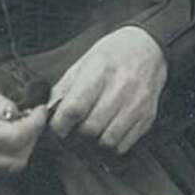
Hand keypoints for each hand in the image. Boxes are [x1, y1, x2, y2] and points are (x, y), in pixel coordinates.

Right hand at [0, 64, 47, 174]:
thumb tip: (21, 116)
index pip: (16, 140)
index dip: (35, 125)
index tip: (42, 109)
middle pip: (16, 162)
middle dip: (32, 140)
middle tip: (34, 116)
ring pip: (6, 170)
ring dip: (22, 149)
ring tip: (22, 123)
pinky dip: (7, 155)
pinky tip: (5, 133)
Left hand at [48, 26, 166, 153]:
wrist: (148, 48)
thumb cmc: (112, 54)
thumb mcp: (84, 62)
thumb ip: (64, 88)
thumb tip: (47, 113)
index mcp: (100, 71)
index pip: (75, 108)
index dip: (60, 123)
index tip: (56, 126)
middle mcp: (121, 88)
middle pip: (90, 128)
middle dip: (77, 132)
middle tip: (74, 126)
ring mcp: (137, 105)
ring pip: (107, 141)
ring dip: (94, 140)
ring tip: (92, 127)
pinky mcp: (147, 118)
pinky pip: (123, 145)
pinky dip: (111, 143)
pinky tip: (108, 129)